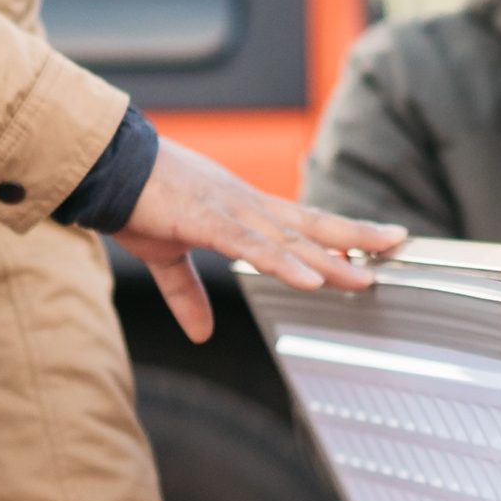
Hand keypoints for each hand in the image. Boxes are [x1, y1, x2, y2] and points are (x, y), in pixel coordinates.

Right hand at [109, 138, 403, 341]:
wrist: (102, 167)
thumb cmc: (133, 201)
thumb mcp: (165, 256)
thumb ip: (187, 295)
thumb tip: (202, 333)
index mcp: (240, 209)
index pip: (301, 223)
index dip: (339, 235)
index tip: (375, 243)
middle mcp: (245, 205)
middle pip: (311, 224)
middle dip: (356, 237)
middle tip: (399, 244)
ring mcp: (230, 210)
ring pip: (291, 238)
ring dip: (331, 258)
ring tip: (367, 275)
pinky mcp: (206, 221)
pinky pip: (253, 247)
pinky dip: (285, 263)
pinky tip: (313, 278)